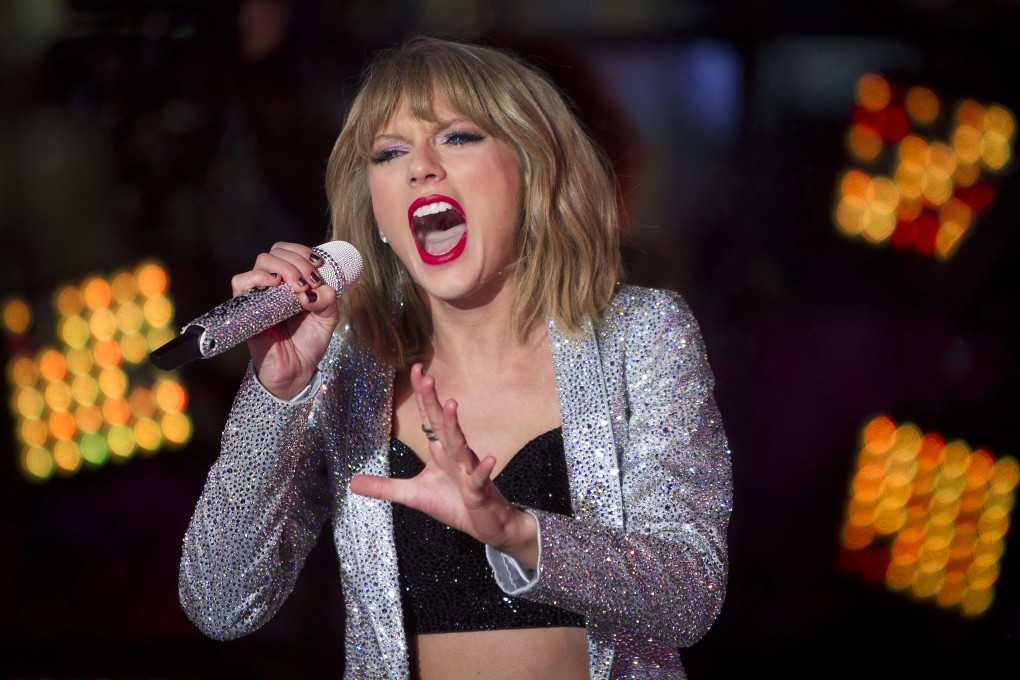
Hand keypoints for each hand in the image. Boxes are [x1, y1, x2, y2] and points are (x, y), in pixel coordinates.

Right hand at [230, 241, 339, 398]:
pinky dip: (257, 277)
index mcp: (291, 281)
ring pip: (261, 261)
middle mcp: (274, 284)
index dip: (302, 251)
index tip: (318, 265)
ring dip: (284, 267)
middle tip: (310, 281)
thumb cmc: (309, 343)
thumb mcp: (328, 318)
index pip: (289, 251)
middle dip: (298, 261)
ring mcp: (259, 294)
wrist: (297, 371)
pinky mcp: (245, 308)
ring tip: (298, 287)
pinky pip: (240, 282)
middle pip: (276, 251)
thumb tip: (311, 290)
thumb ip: (328, 299)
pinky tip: (274, 285)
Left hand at [349, 364, 538, 566]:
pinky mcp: (479, 490)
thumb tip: (352, 483)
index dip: (421, 396)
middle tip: (426, 377)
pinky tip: (489, 460)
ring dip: (454, 426)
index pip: (428, 418)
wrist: (486, 523)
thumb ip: (385, 487)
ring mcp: (468, 471)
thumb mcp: (413, 495)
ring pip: (460, 446)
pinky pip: (480, 478)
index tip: (415, 370)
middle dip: (433, 402)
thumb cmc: (453, 503)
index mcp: (440, 451)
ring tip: (450, 406)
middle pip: (442, 424)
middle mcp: (454, 455)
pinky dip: (484, 470)